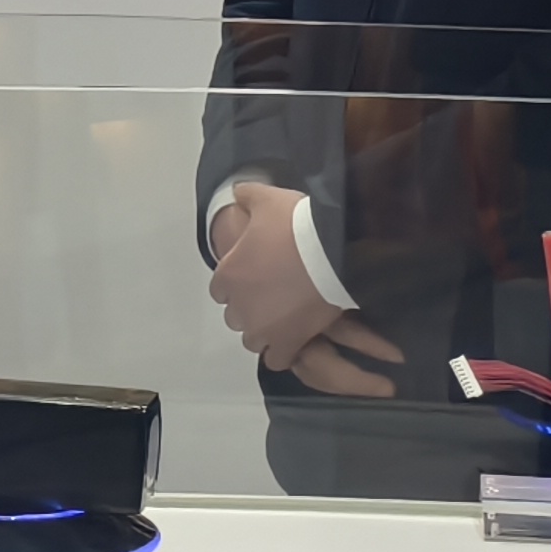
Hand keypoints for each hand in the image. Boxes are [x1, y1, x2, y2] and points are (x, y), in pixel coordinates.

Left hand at [208, 180, 403, 394]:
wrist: (331, 250)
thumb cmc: (295, 224)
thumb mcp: (266, 199)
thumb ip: (246, 196)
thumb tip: (238, 193)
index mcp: (228, 275)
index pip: (219, 290)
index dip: (235, 283)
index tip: (252, 275)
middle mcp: (240, 306)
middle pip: (235, 317)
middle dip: (249, 308)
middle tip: (271, 294)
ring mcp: (264, 328)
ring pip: (252, 340)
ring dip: (263, 331)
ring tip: (283, 317)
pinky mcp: (289, 341)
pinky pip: (277, 359)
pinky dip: (283, 351)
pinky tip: (294, 338)